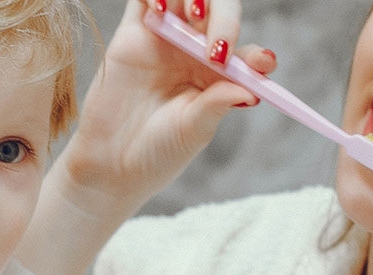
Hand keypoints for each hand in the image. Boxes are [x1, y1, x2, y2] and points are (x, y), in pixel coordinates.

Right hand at [59, 0, 276, 207]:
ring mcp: (165, 38)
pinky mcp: (134, 31)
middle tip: (218, 48)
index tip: (262, 65)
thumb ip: (217, 105)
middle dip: (226, 17)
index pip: (246, 54)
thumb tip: (250, 90)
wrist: (109, 161)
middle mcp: (195, 52)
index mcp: (217, 77)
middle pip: (220, 12)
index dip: (257, 56)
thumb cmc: (156, 151)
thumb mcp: (193, 132)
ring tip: (193, 14)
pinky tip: (161, 9)